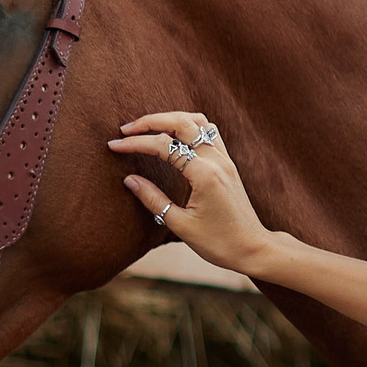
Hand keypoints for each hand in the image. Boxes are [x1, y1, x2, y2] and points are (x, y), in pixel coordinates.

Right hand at [108, 111, 271, 273]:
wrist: (252, 248)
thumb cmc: (218, 243)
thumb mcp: (180, 225)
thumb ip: (154, 199)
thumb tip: (129, 179)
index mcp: (205, 174)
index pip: (165, 146)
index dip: (136, 143)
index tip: (114, 146)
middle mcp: (217, 160)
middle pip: (182, 122)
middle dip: (151, 121)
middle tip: (125, 130)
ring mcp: (225, 159)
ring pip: (198, 121)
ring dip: (171, 119)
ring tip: (147, 128)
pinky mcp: (228, 163)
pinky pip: (209, 132)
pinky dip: (188, 126)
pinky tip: (173, 134)